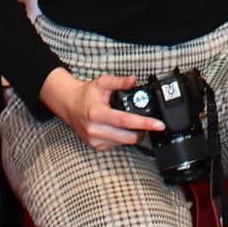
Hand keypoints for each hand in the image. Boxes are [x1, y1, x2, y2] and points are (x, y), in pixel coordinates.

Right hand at [41, 69, 167, 150]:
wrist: (69, 105)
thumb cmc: (86, 94)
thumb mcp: (102, 83)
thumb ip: (119, 82)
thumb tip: (134, 80)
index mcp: (97, 113)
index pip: (126, 121)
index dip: (144, 123)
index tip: (159, 125)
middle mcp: (95, 130)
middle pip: (128, 136)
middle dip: (143, 131)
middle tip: (151, 123)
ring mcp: (95, 140)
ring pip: (124, 142)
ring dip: (134, 135)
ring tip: (135, 124)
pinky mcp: (96, 146)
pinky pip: (117, 145)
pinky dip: (123, 138)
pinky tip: (122, 128)